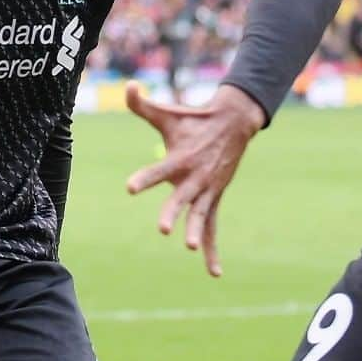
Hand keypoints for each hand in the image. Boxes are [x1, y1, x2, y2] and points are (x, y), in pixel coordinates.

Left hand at [126, 81, 265, 276]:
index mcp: (180, 159)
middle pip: (181, 199)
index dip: (145, 179)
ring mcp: (207, 191)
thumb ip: (142, 104)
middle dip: (173, 213)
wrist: (234, 124)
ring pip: (200, 216)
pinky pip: (212, 229)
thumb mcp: (167, 112)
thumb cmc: (194, 120)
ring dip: (196, 233)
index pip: (159, 171)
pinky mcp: (213, 199)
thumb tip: (127, 87)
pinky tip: (214, 273)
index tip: (130, 189)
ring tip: (188, 246)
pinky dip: (212, 251)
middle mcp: (194, 178)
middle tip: (163, 229)